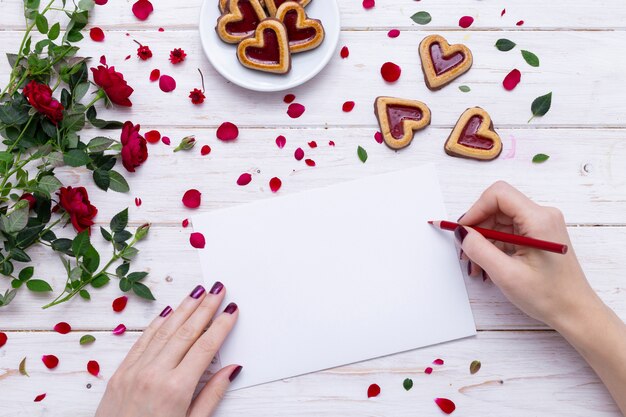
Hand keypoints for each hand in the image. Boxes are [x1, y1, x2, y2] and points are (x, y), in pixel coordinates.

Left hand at [95, 282, 240, 416]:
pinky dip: (157, 323)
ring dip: (183, 308)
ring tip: (198, 291)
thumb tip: (232, 369)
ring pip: (164, 331)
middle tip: (218, 288)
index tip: (231, 309)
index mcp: (176, 389)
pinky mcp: (119, 374)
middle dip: (205, 307)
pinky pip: (142, 341)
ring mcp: (134, 372)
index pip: (205, 348)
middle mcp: (154, 374)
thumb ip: (211, 395)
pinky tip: (169, 310)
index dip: (220, 326)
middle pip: (186, 332)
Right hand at [455, 181, 600, 328]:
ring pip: (499, 220)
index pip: (498, 194)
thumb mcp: (506, 274)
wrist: (575, 312)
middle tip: (466, 252)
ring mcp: (541, 225)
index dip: (475, 209)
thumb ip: (479, 249)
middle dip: (477, 228)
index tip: (463, 230)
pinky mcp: (537, 235)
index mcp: (539, 220)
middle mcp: (542, 216)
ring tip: (477, 265)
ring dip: (483, 240)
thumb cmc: (550, 296)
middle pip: (497, 207)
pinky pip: (507, 231)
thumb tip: (461, 232)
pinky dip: (494, 246)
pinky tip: (488, 265)